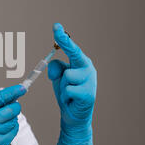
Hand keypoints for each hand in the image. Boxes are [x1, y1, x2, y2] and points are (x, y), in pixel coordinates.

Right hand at [0, 84, 25, 144]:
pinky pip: (13, 132)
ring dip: (12, 120)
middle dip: (15, 107)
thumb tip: (8, 99)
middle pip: (10, 109)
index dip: (12, 92)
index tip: (21, 89)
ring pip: (13, 121)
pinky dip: (12, 130)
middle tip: (15, 107)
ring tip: (3, 124)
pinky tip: (4, 132)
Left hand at [47, 23, 96, 144]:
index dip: (64, 38)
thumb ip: (56, 69)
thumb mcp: (58, 79)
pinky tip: (71, 101)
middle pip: (74, 54)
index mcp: (81, 64)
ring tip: (68, 94)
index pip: (72, 48)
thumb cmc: (67, 95)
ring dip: (62, 86)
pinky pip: (68, 90)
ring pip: (66, 76)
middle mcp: (88, 69)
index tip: (56, 26)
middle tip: (56, 28)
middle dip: (65, 42)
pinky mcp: (89, 94)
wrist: (73, 117)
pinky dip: (65, 97)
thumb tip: (54, 64)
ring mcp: (90, 81)